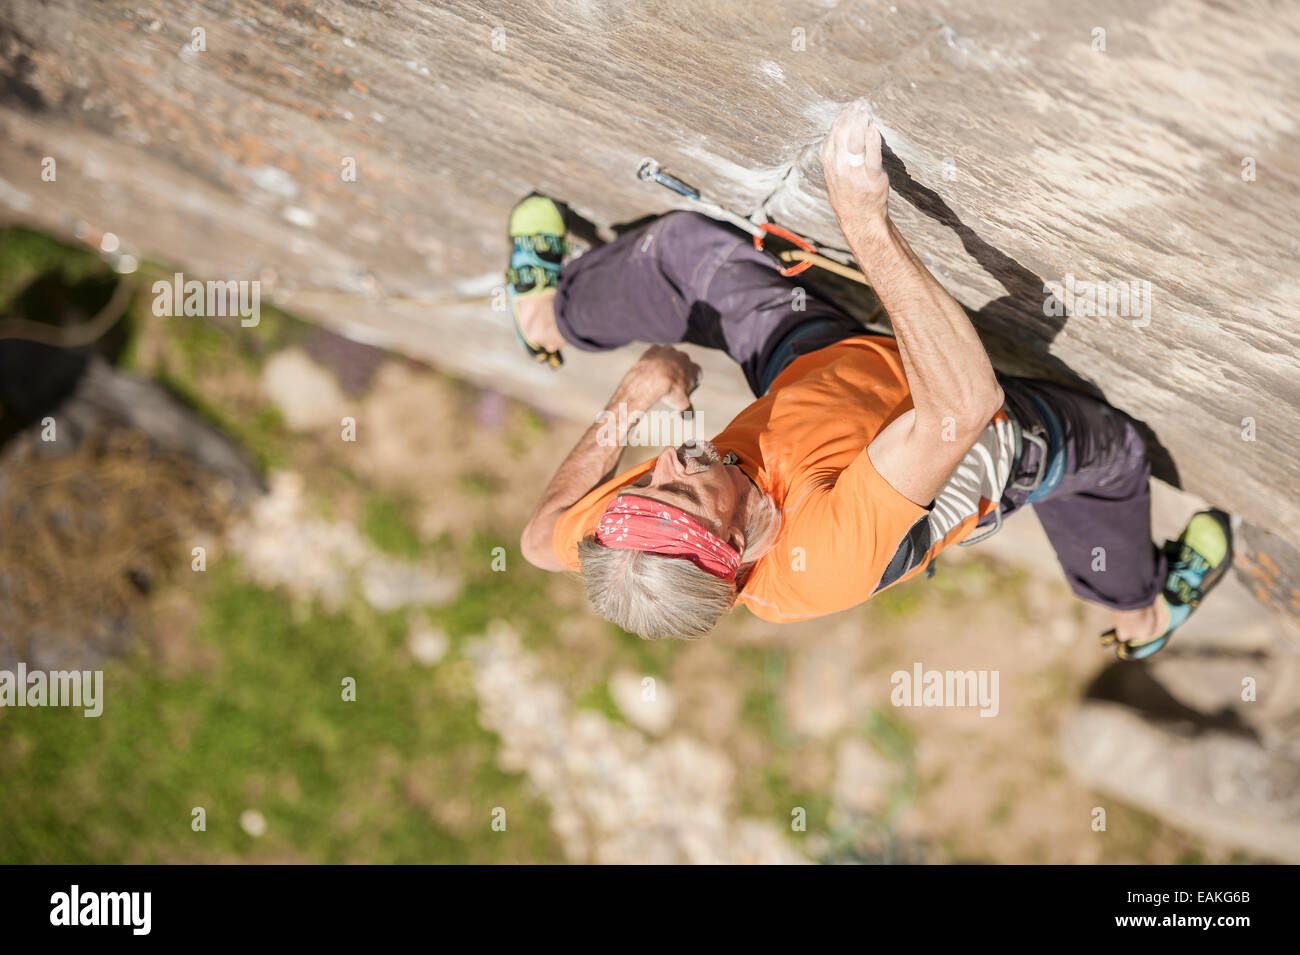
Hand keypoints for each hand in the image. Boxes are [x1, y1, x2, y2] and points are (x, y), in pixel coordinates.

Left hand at [621, 345, 700, 412]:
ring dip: (665, 367)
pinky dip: (653, 362)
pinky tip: (648, 372)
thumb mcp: (682, 405)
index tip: (681, 393)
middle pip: (682, 367)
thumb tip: (688, 417)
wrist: (651, 378)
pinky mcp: (655, 349)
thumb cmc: (670, 392)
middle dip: (677, 375)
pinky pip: (655, 355)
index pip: (696, 377)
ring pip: (668, 359)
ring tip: (657, 380)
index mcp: (695, 369)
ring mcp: (669, 351)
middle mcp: (684, 357)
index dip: (689, 385)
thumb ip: (687, 410)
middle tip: (668, 387)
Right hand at [820, 100, 889, 228]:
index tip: (850, 106)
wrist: (859, 217)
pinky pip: (872, 155)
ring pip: (855, 141)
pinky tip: (874, 129)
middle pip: (842, 133)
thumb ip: (837, 152)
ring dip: (861, 123)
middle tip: (861, 105)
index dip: (841, 117)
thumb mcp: (835, 172)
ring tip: (867, 112)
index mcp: (830, 163)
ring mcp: (855, 172)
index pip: (833, 133)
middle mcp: (840, 166)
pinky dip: (872, 140)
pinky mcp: (872, 177)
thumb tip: (843, 127)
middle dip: (851, 115)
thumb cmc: (849, 193)